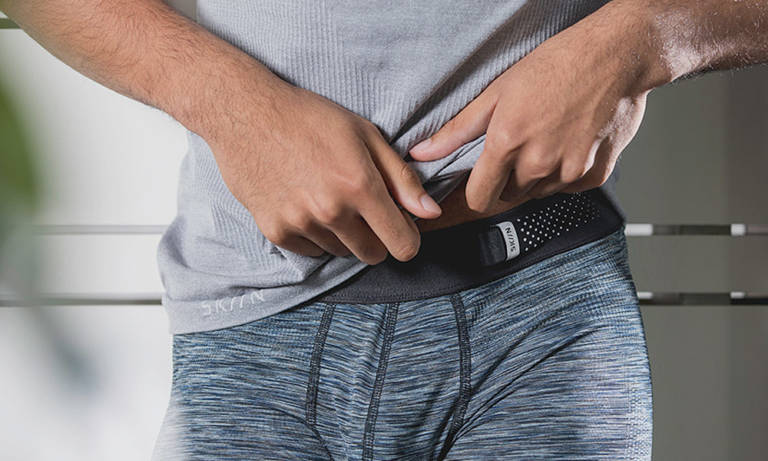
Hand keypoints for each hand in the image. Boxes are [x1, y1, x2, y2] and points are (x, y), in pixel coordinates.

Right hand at [208, 84, 441, 263]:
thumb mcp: (365, 135)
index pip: (401, 245)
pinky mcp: (275, 231)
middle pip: (372, 255)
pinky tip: (306, 204)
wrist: (246, 113)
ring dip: (343, 235)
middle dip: (376, 237)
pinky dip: (314, 236)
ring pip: (340, 253)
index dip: (408, 239)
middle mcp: (331, 212)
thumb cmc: (310, 118)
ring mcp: (301, 224)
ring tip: (328, 198)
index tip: (402, 229)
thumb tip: (431, 212)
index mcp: (360, 186)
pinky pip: (310, 251)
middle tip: (363, 209)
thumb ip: (401, 178)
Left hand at [408, 13, 650, 211]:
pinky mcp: (595, 174)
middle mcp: (538, 164)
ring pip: (539, 193)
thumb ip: (457, 130)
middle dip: (508, 178)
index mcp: (507, 144)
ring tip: (547, 138)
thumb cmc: (556, 65)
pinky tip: (570, 143)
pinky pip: (570, 188)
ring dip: (537, 177)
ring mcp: (569, 172)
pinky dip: (567, 173)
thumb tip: (421, 154)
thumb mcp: (497, 91)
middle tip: (521, 144)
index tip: (481, 181)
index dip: (476, 192)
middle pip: (509, 196)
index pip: (479, 199)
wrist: (616, 56)